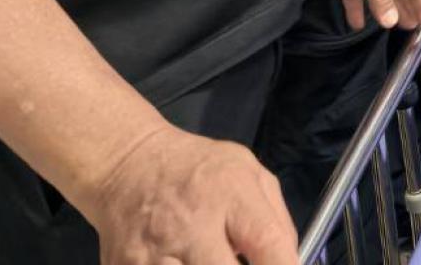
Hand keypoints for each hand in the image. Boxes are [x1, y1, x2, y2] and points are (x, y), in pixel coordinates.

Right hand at [82, 124, 295, 264]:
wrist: (128, 166)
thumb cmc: (197, 169)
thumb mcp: (249, 172)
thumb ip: (276, 218)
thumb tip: (292, 260)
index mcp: (230, 194)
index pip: (267, 242)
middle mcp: (192, 227)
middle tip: (243, 264)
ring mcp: (154, 255)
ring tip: (214, 260)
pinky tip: (186, 263)